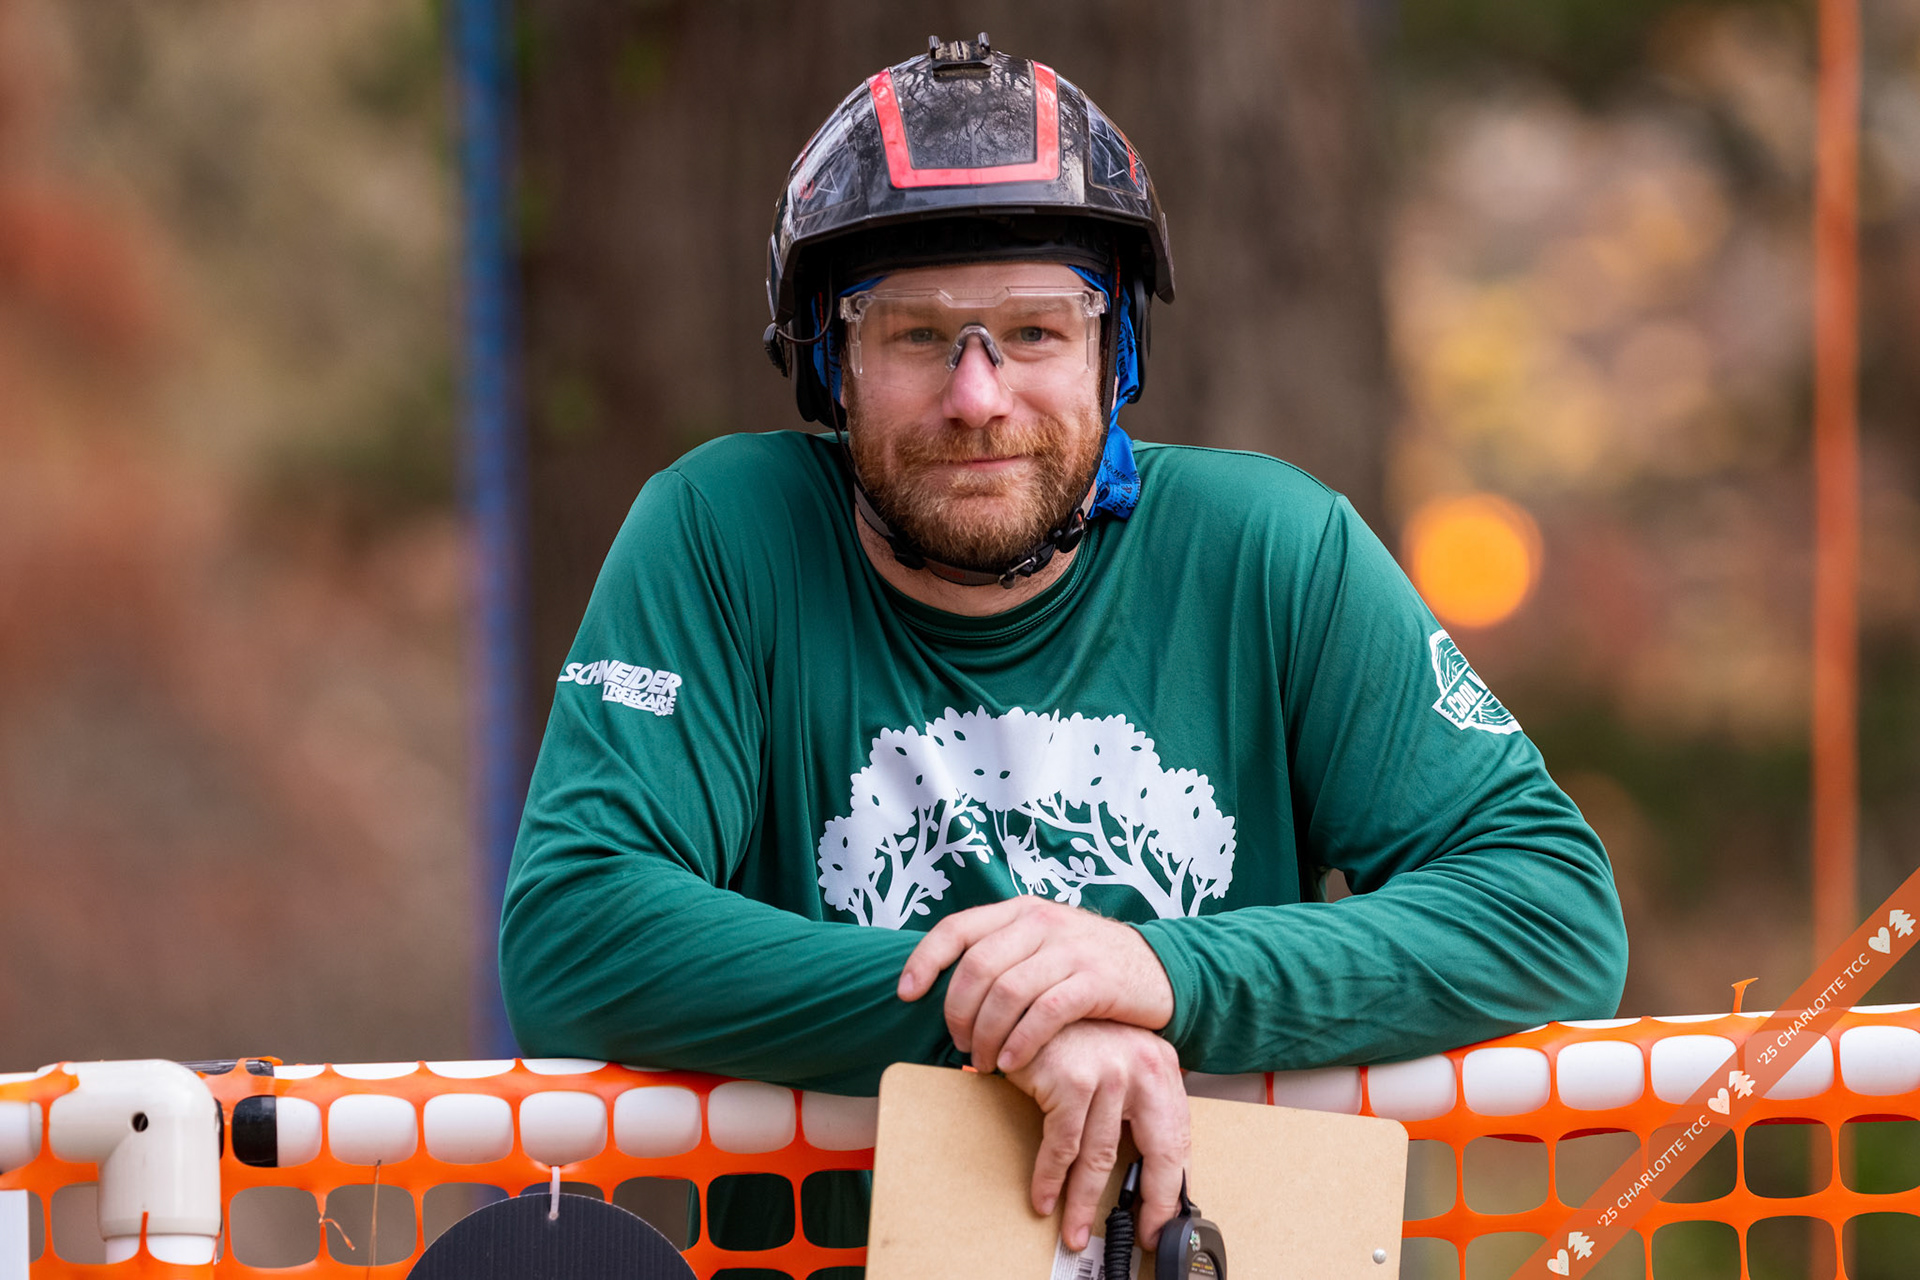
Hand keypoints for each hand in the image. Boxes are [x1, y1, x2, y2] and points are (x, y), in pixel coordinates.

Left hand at [897, 897, 1174, 1073]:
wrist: (1160, 968)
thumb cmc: (1088, 965)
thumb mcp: (1043, 943)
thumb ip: (1002, 952)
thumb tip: (941, 985)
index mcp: (1020, 911)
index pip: (956, 928)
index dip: (924, 961)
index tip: (907, 994)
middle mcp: (1041, 922)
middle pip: (976, 968)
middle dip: (958, 1014)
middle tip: (960, 1045)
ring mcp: (1070, 949)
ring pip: (1007, 993)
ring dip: (988, 1035)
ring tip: (985, 1062)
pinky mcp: (1096, 980)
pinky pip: (1045, 1012)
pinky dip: (1022, 1042)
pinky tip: (1014, 1064)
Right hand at [1006, 1019, 1189, 1252]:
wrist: (1032, 995)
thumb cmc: (1071, 1030)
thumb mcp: (1114, 1059)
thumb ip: (1132, 1103)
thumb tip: (1141, 1165)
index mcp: (1160, 1064)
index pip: (1177, 1140)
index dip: (1169, 1188)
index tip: (1159, 1220)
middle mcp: (1142, 1066)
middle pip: (1155, 1153)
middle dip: (1146, 1204)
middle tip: (1133, 1235)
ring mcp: (1109, 1071)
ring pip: (1100, 1157)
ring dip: (1082, 1202)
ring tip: (1074, 1230)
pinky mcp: (1072, 1079)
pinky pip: (1062, 1145)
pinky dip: (1050, 1178)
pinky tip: (1044, 1197)